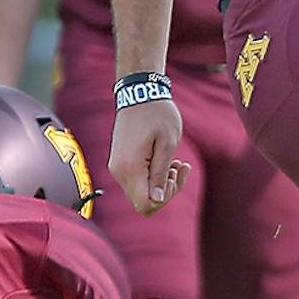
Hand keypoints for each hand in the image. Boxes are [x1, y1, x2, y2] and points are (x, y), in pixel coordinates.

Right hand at [109, 97, 189, 216]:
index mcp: (130, 169)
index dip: (163, 199)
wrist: (139, 93)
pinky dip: (154, 175)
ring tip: (177, 163)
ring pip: (141, 192)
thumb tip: (156, 200)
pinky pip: (138, 180)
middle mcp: (119, 172)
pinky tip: (168, 161)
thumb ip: (160, 174)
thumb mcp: (167, 144)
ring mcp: (118, 168)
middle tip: (180, 167)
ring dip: (162, 182)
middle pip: (143, 201)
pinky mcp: (121, 163)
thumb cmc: (157, 115)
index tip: (173, 176)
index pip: (145, 205)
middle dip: (166, 190)